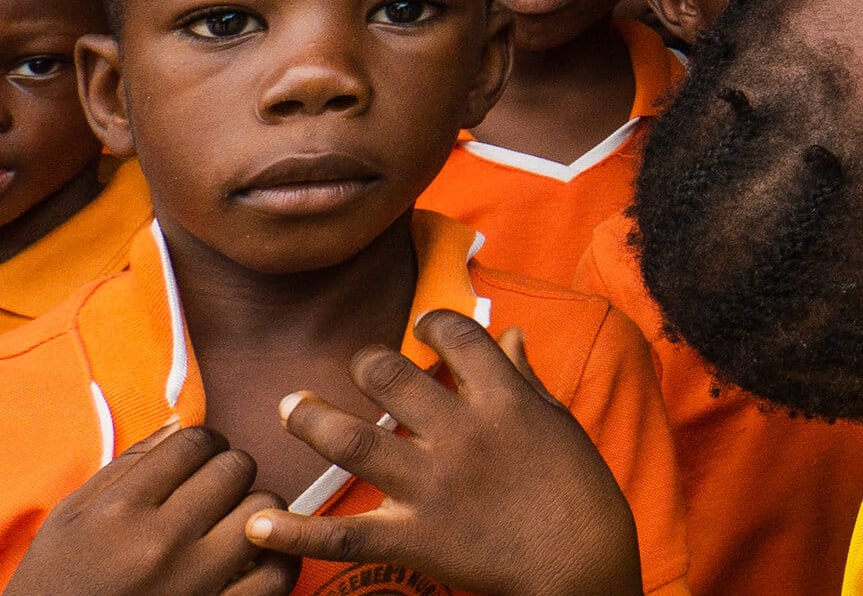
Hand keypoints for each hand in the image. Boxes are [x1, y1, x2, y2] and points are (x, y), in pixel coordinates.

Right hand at [7, 425, 293, 595]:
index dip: (202, 443)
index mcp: (120, 512)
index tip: (197, 459)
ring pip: (265, 510)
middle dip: (227, 471)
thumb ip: (124, 466)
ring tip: (231, 523)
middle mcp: (160, 544)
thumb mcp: (67, 520)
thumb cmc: (55, 585)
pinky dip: (276, 560)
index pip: (194, 443)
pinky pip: (277, 574)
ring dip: (254, 510)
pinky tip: (254, 558)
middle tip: (213, 491)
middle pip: (235, 468)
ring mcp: (193, 582)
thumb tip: (179, 424)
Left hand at [242, 312, 639, 595]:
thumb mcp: (557, 421)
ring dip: (313, 420)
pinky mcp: (416, 539)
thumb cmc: (578, 489)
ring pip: (357, 442)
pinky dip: (295, 533)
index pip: (459, 337)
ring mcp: (434, 487)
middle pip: (393, 378)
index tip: (420, 325)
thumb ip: (524, 377)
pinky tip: (259, 524)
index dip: (434, 322)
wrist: (580, 562)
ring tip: (289, 405)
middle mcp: (463, 435)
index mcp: (505, 401)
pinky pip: (343, 536)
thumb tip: (510, 335)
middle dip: (364, 362)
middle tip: (353, 365)